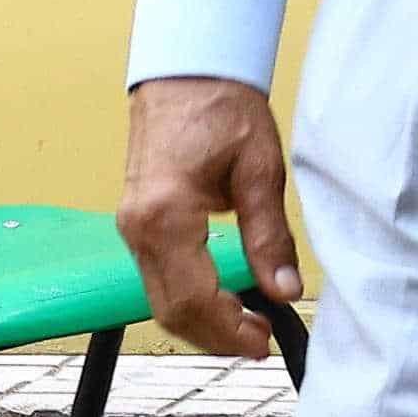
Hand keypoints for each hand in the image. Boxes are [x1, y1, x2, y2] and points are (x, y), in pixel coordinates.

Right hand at [117, 77, 302, 356]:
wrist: (187, 72)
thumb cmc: (222, 108)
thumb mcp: (260, 169)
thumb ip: (269, 235)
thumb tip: (285, 288)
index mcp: (166, 217)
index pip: (192, 298)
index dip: (228, 329)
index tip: (262, 342)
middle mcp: (138, 229)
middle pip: (169, 309)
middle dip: (214, 335)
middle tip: (259, 344)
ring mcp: (132, 228)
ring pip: (159, 298)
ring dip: (201, 321)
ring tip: (248, 327)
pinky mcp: (138, 223)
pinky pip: (158, 277)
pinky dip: (188, 298)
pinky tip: (223, 300)